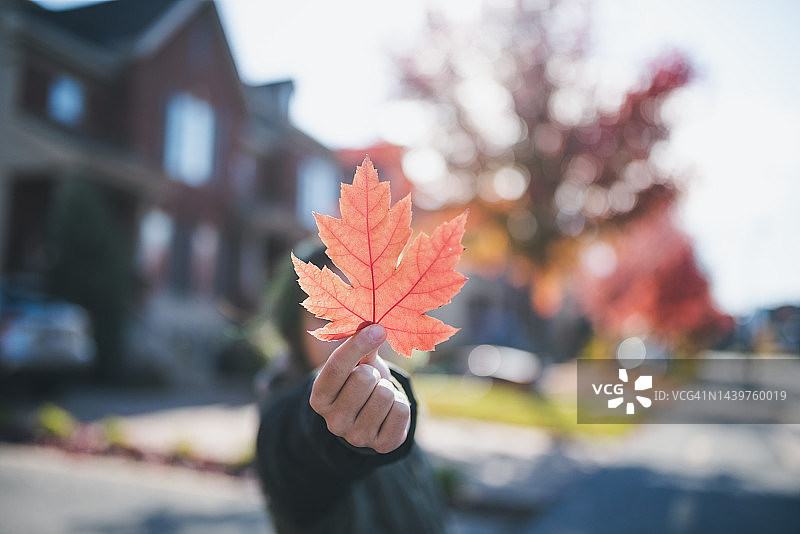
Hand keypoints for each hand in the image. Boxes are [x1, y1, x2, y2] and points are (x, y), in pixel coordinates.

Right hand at [309, 324, 410, 453]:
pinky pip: (401, 411)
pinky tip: (390, 410)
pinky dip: (400, 404)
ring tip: (380, 395)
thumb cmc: (359, 384)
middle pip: (364, 379)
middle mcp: (333, 422)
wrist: (372, 420)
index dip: (358, 345)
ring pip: (385, 395)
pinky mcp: (382, 446)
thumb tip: (375, 327)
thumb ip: (361, 347)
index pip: (336, 366)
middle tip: (371, 381)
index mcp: (319, 398)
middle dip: (374, 373)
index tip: (377, 329)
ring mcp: (357, 437)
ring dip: (388, 389)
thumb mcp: (355, 365)